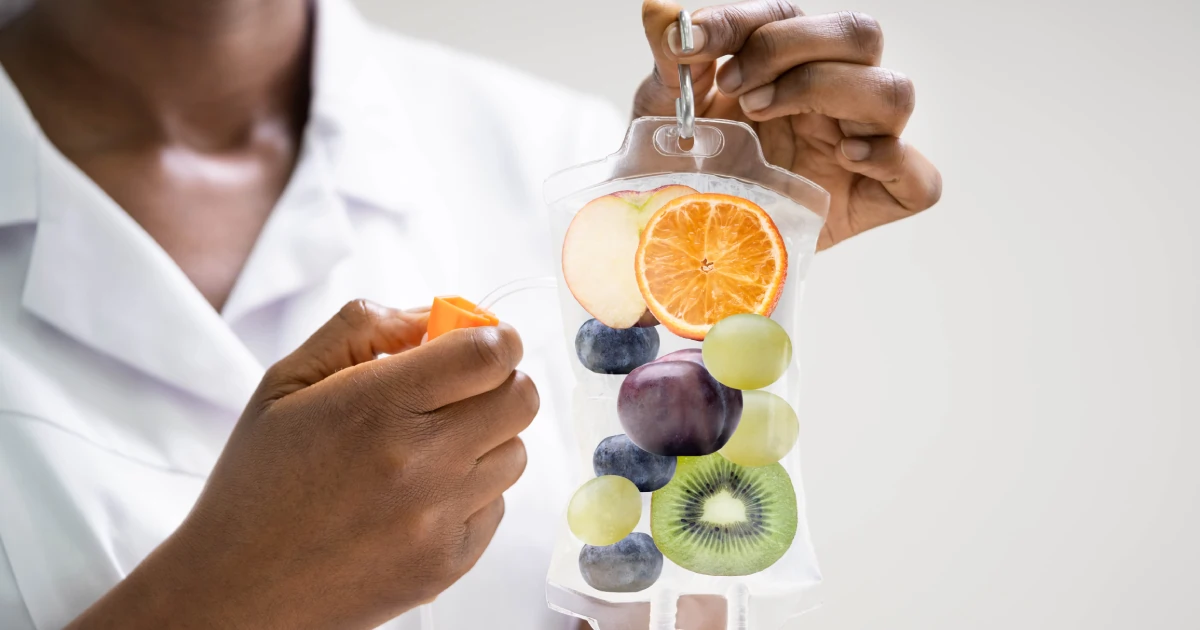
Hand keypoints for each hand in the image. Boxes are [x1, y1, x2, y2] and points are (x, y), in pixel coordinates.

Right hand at [69, 301, 536, 628]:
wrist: (236, 589)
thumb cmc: (258, 480)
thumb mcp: (287, 381)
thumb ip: (362, 327)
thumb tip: (432, 316)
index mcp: (378, 406)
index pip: (491, 353)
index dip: (497, 338)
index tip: (481, 342)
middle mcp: (420, 462)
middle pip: (522, 398)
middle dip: (501, 381)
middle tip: (464, 388)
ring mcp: (439, 518)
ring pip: (516, 452)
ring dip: (488, 439)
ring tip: (431, 448)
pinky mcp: (449, 562)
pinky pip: (497, 505)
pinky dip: (472, 492)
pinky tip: (421, 496)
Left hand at [637, 0, 941, 249]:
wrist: (682, 240)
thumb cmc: (684, 169)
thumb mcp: (663, 111)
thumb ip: (670, 58)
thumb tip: (659, 10)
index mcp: (787, 65)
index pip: (789, 16)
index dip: (744, 23)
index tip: (693, 46)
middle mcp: (832, 97)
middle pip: (860, 34)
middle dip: (793, 50)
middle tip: (739, 92)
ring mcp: (859, 146)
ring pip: (894, 92)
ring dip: (832, 93)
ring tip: (768, 120)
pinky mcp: (875, 200)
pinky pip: (920, 177)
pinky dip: (891, 160)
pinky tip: (843, 160)